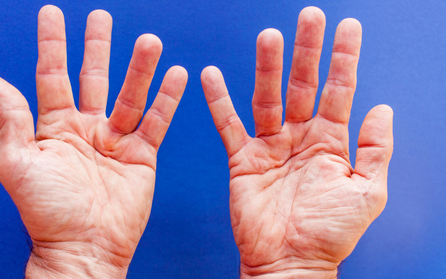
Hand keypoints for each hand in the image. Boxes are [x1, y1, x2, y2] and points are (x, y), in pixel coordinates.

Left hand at [0, 5, 186, 277]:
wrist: (84, 247)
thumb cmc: (46, 211)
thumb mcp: (18, 162)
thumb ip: (12, 118)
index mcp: (55, 127)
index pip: (53, 75)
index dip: (52, 44)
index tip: (52, 13)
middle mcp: (86, 129)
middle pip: (94, 78)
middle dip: (97, 47)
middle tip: (101, 16)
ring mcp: (115, 141)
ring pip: (130, 95)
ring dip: (139, 68)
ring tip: (149, 41)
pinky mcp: (142, 155)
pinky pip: (156, 121)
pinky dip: (168, 99)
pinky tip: (176, 75)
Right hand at [201, 7, 392, 278]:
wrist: (291, 263)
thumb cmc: (330, 233)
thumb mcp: (367, 191)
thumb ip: (374, 149)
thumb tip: (381, 107)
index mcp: (330, 143)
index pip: (339, 91)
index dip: (344, 59)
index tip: (347, 26)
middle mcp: (299, 138)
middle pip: (303, 85)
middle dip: (307, 51)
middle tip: (308, 16)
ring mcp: (270, 147)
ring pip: (267, 98)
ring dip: (267, 68)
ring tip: (268, 36)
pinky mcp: (243, 160)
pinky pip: (228, 125)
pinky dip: (218, 101)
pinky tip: (210, 75)